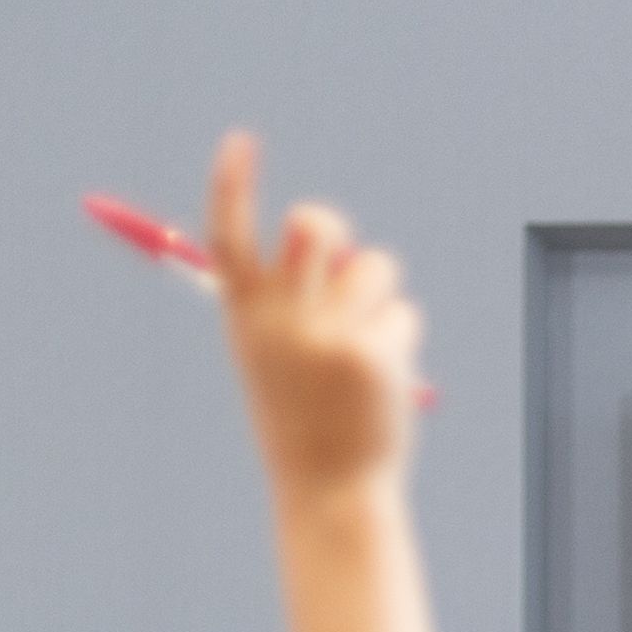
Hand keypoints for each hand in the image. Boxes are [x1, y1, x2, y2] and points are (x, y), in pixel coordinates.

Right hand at [203, 130, 424, 502]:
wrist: (328, 491)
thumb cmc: (300, 421)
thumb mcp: (272, 357)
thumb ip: (287, 299)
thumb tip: (318, 238)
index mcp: (244, 317)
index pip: (227, 235)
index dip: (232, 183)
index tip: (241, 140)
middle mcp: (280, 319)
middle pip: (314, 226)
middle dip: (333, 227)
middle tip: (338, 258)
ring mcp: (326, 334)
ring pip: (375, 266)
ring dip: (380, 295)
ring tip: (365, 350)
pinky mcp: (372, 352)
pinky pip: (403, 313)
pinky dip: (401, 340)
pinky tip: (382, 383)